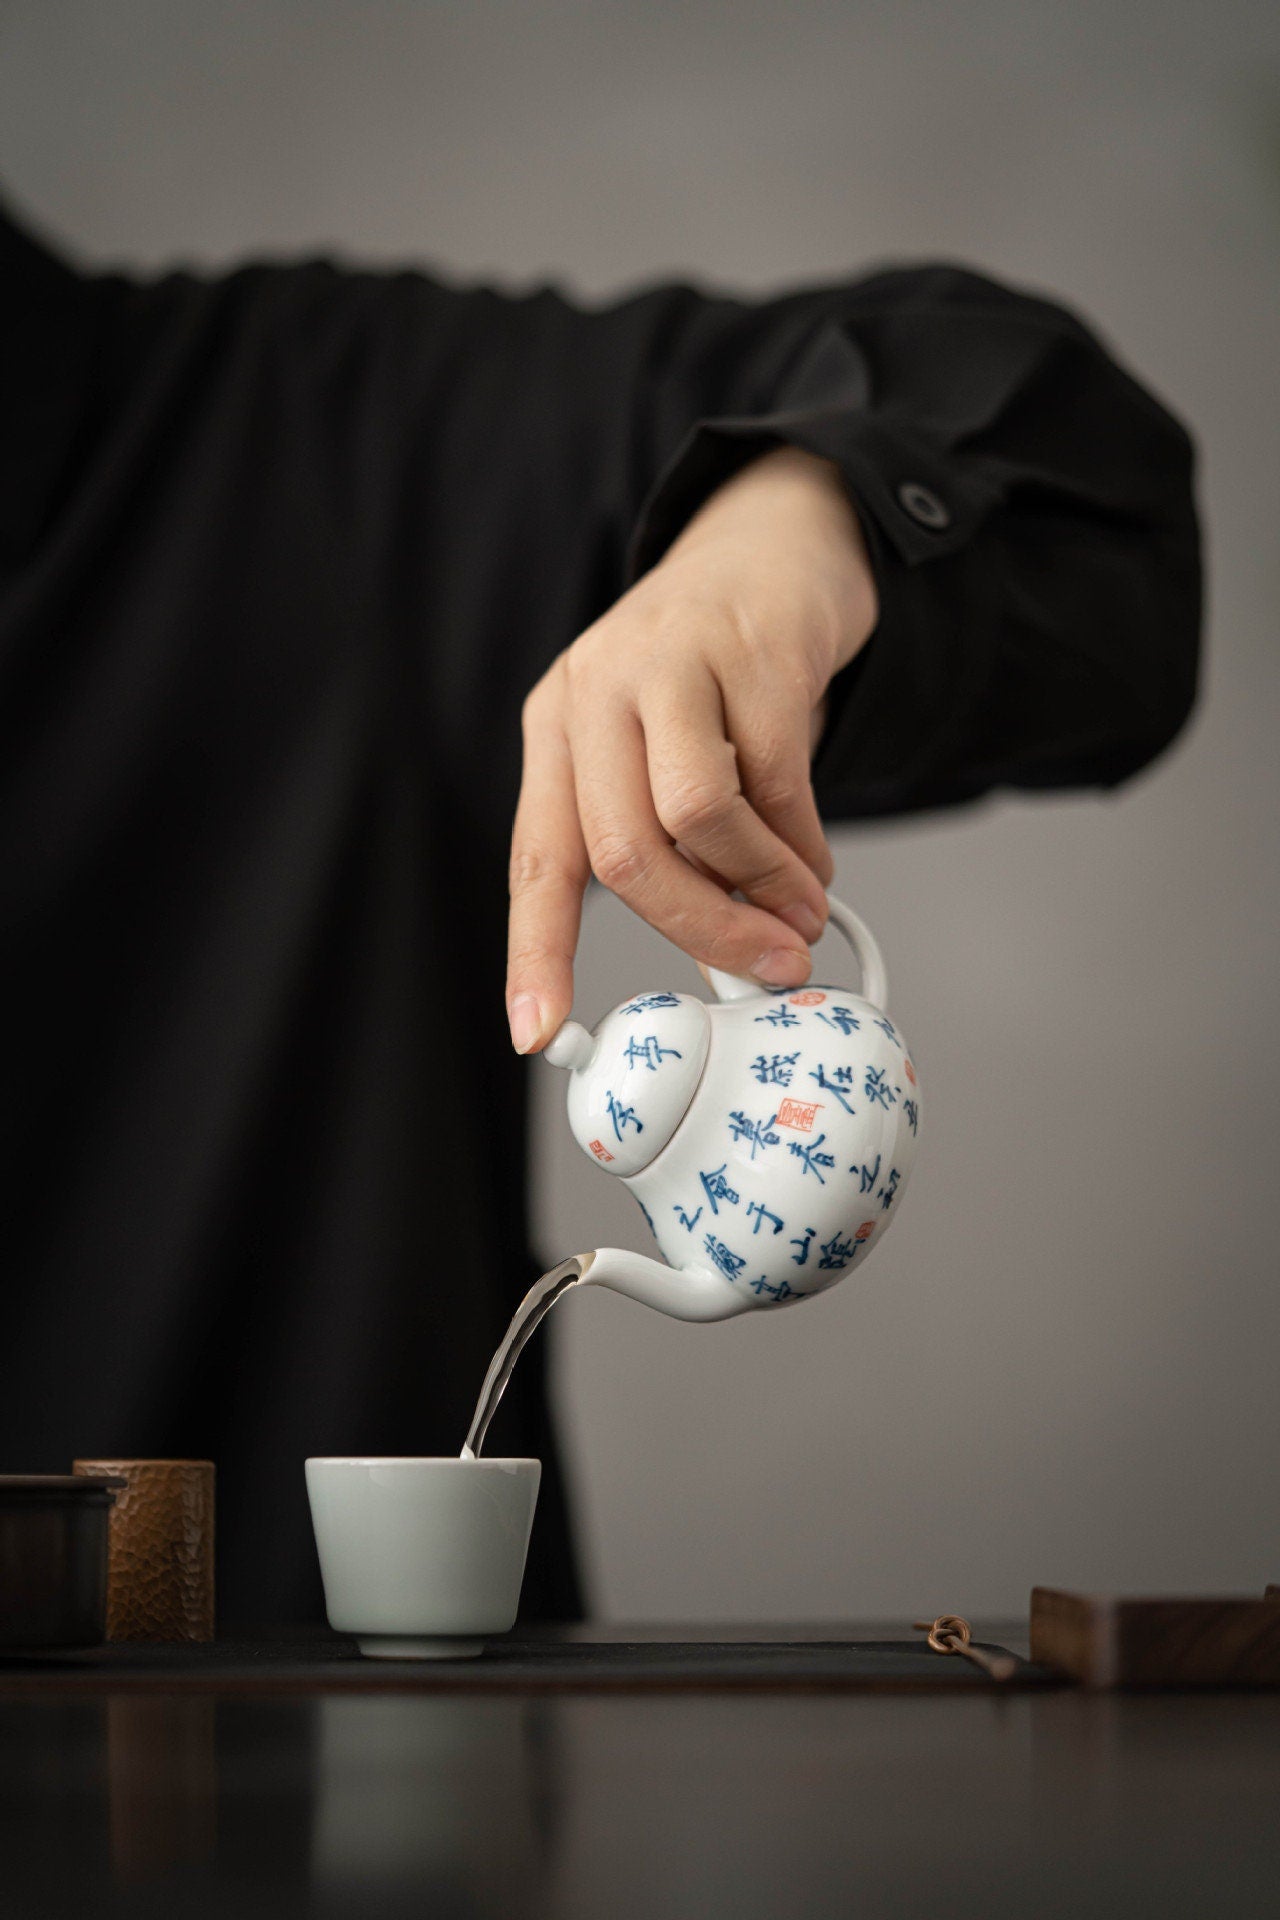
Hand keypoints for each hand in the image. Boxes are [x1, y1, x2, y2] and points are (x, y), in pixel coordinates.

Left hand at [507, 446, 877, 1053]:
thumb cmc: (712, 669)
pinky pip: (781, 778)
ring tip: (801, 913)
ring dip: (761, 887)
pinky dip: (805, 843)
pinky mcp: (753, 649)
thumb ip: (666, 840)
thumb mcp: (658, 746)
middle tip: (766, 966)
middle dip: (701, 930)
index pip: (536, 858)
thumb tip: (714, 957)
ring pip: (697, 816)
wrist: (775, 542)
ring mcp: (670, 662)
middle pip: (624, 851)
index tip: (536, 1031)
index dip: (534, 952)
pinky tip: (816, 860)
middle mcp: (597, 690)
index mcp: (558, 725)